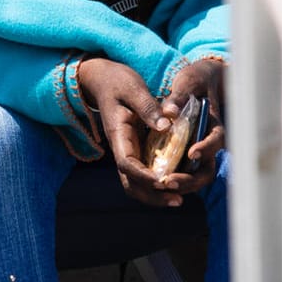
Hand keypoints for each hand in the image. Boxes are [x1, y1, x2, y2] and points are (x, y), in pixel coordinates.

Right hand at [77, 57, 177, 207]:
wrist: (102, 80)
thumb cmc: (117, 81)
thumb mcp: (133, 88)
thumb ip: (148, 106)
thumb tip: (165, 126)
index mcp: (118, 134)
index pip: (126, 163)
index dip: (144, 176)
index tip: (163, 182)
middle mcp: (121, 147)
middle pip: (129, 182)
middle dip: (151, 196)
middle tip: (176, 201)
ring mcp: (128, 150)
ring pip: (135, 183)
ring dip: (155, 196)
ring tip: (178, 200)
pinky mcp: (136, 149)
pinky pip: (144, 173)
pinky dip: (157, 184)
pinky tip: (176, 185)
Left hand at [158, 58, 226, 194]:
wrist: (199, 84)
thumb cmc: (195, 81)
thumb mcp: (188, 82)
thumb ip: (179, 96)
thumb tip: (169, 112)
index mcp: (214, 125)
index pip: (216, 140)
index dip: (206, 148)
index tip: (192, 153)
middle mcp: (208, 143)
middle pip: (206, 170)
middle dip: (190, 181)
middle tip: (169, 182)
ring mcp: (197, 152)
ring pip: (193, 177)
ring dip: (178, 185)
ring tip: (158, 187)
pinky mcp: (184, 155)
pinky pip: (179, 174)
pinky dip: (168, 179)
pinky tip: (150, 184)